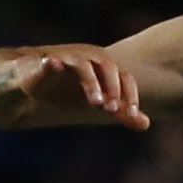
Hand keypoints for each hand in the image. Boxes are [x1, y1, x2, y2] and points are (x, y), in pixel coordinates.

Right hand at [21, 49, 147, 130]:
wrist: (36, 83)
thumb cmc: (71, 90)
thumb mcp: (99, 102)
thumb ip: (122, 112)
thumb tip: (147, 124)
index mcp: (105, 68)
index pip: (125, 77)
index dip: (131, 95)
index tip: (132, 114)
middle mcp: (90, 59)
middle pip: (108, 67)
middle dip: (113, 88)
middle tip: (113, 109)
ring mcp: (68, 59)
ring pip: (84, 66)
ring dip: (92, 83)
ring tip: (96, 102)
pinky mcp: (47, 62)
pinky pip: (51, 61)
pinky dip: (52, 63)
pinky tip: (53, 66)